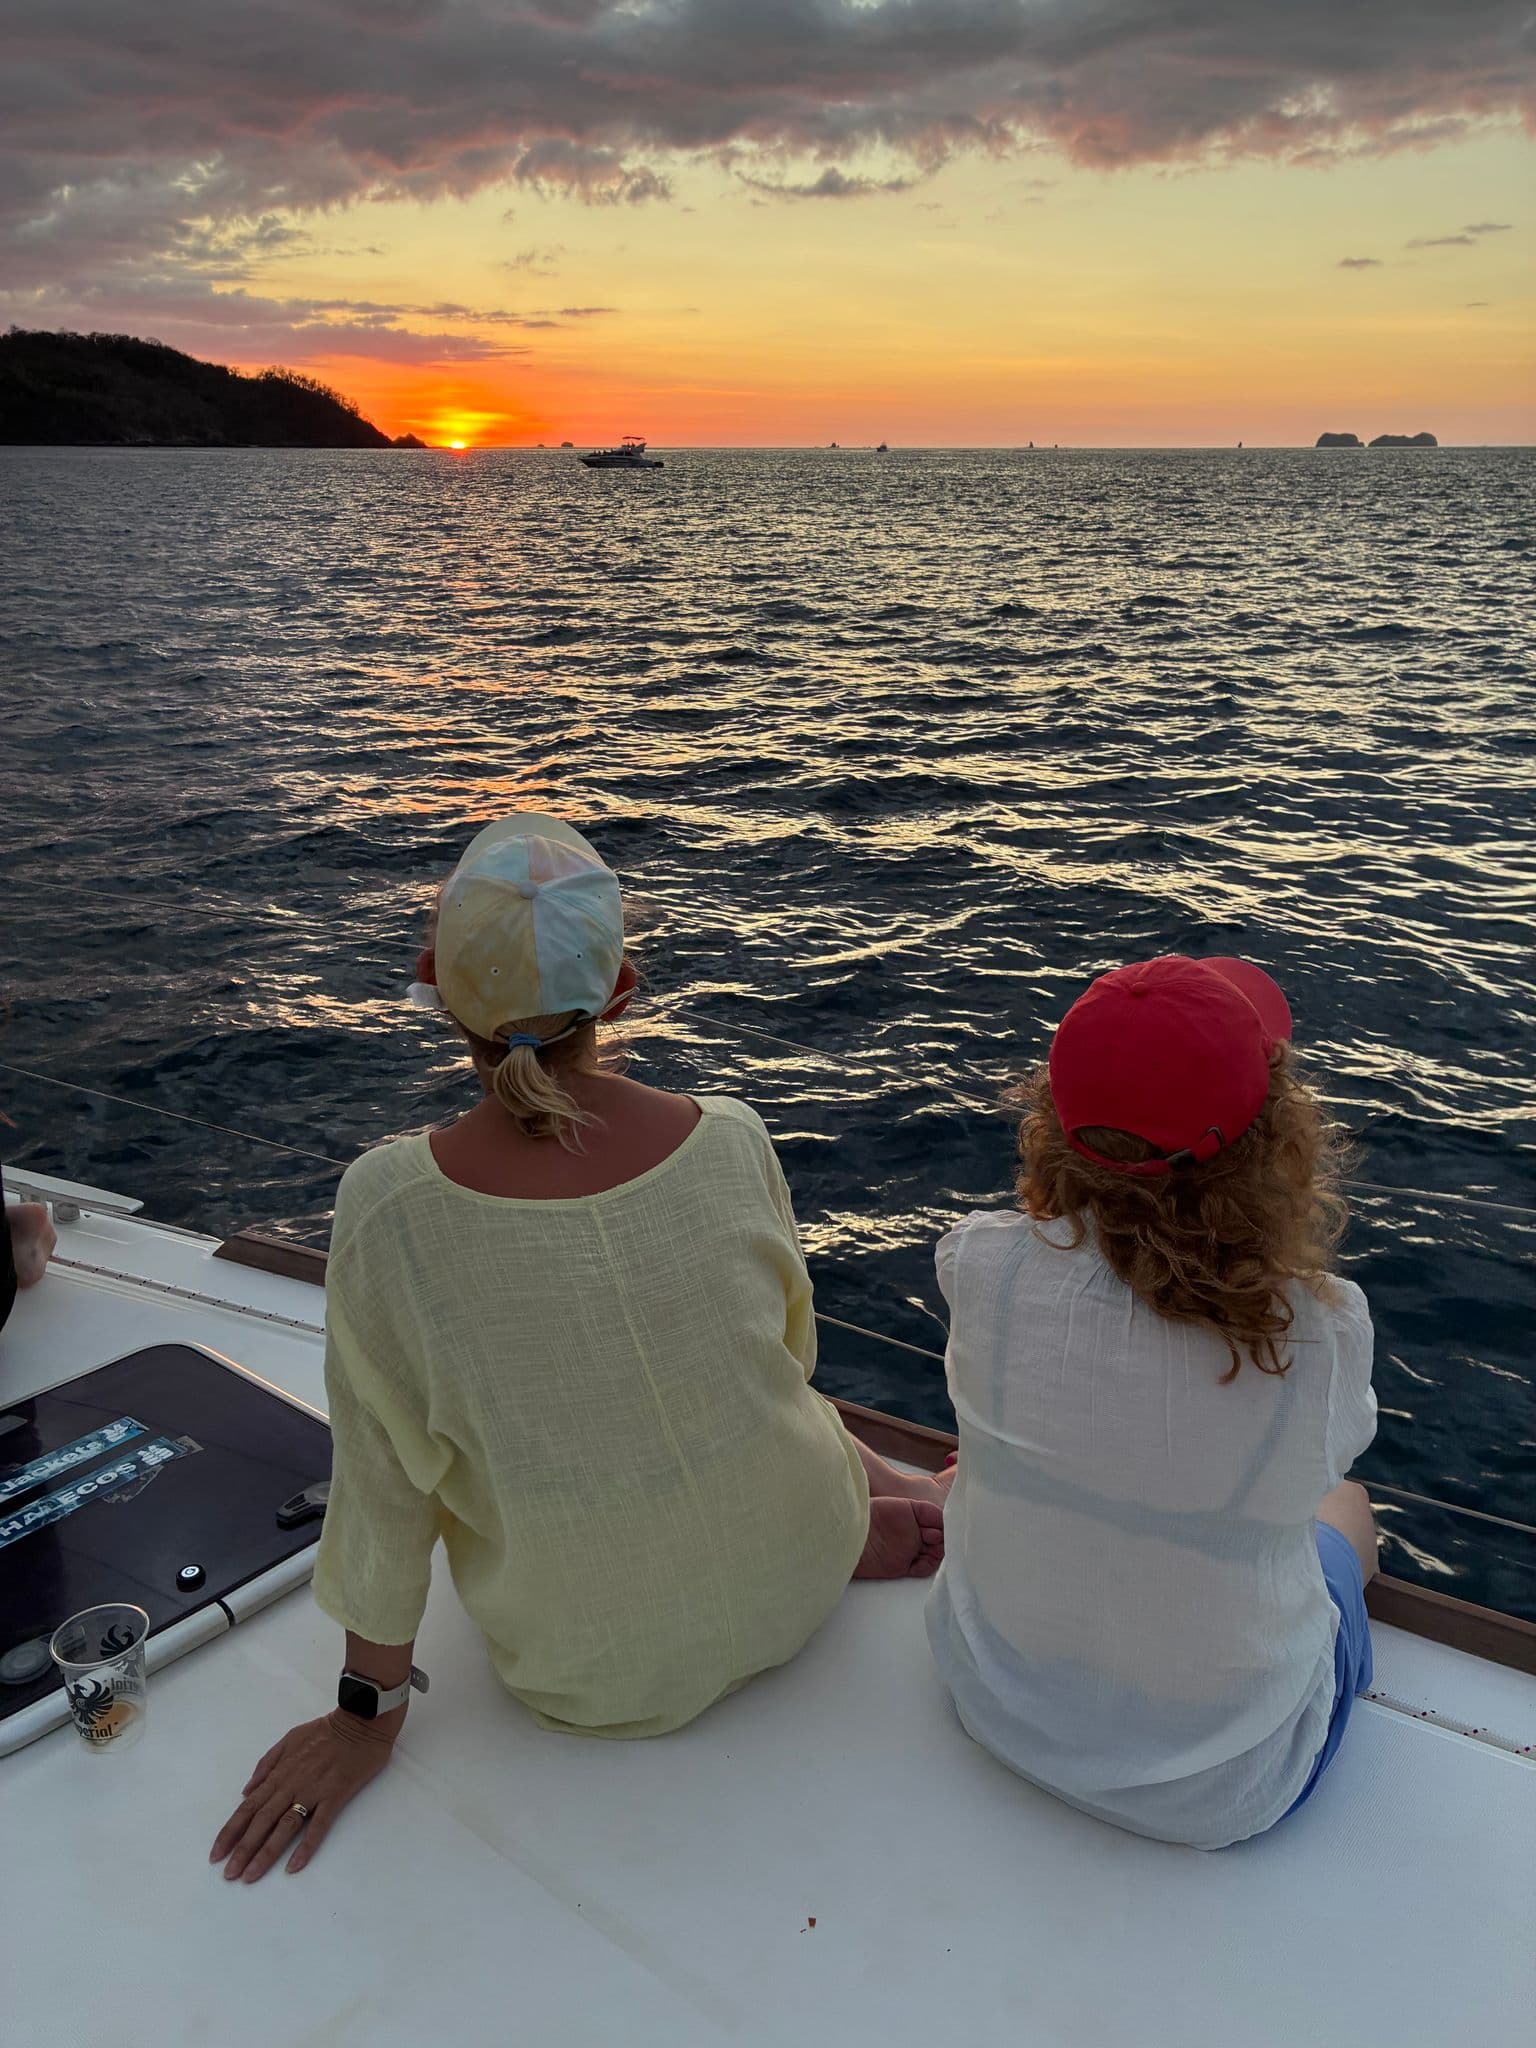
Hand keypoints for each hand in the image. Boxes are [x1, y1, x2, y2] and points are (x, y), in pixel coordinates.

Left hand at [209, 1711, 395, 1882]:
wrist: (360, 1721)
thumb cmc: (325, 1730)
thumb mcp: (289, 1738)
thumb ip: (267, 1763)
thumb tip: (247, 1790)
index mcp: (279, 1773)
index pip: (248, 1807)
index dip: (230, 1831)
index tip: (216, 1854)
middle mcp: (291, 1785)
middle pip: (261, 1821)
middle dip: (242, 1849)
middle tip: (228, 1875)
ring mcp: (313, 1791)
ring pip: (284, 1827)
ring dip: (266, 1853)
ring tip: (251, 1876)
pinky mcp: (335, 1796)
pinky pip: (318, 1825)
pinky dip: (305, 1846)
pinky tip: (293, 1867)